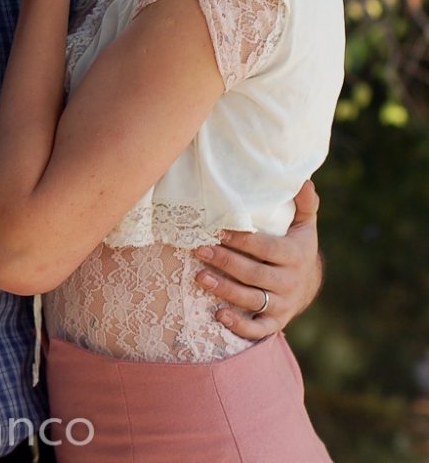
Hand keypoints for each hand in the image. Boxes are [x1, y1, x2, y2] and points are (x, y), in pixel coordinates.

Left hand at [194, 181, 321, 339]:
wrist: (309, 284)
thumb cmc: (296, 246)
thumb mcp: (303, 225)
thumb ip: (303, 203)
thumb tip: (302, 180)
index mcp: (294, 255)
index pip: (266, 248)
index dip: (243, 240)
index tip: (219, 230)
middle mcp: (290, 281)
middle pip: (255, 273)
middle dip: (226, 262)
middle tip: (199, 250)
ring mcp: (283, 303)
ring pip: (252, 299)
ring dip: (225, 290)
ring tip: (200, 277)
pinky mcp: (277, 322)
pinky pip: (259, 328)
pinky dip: (240, 326)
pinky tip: (219, 315)